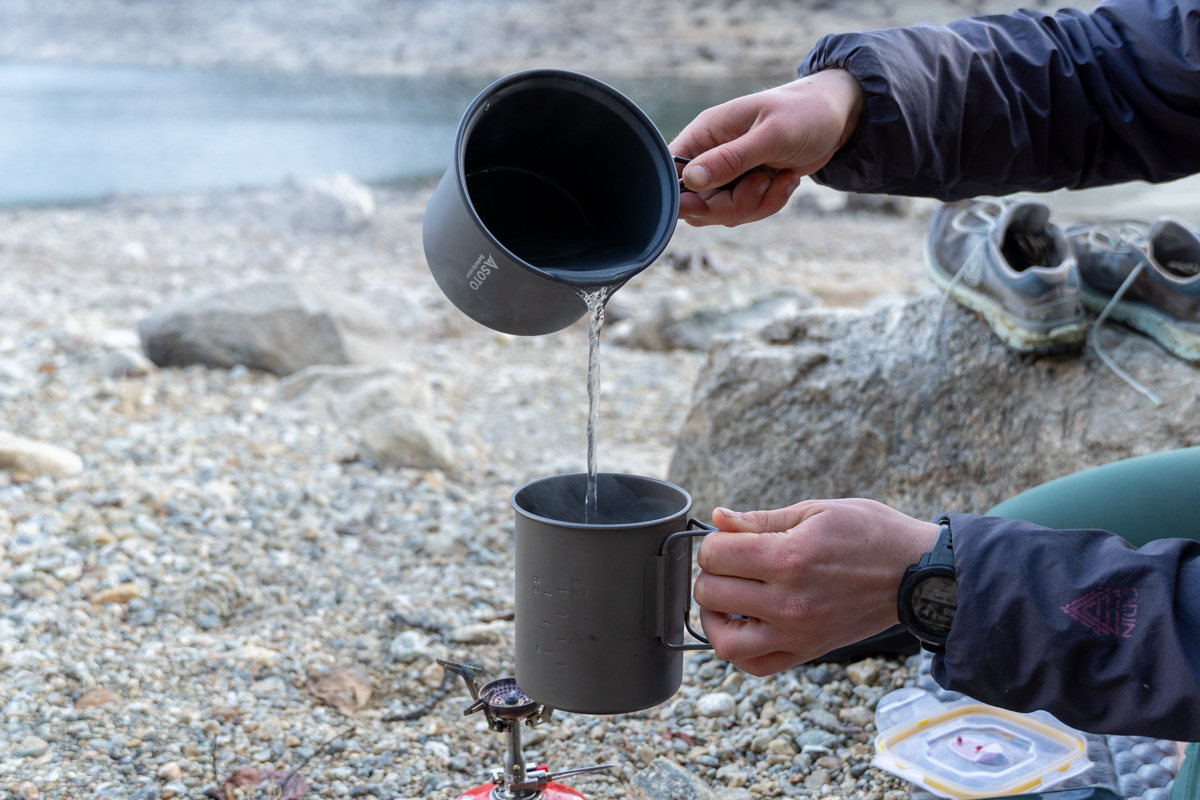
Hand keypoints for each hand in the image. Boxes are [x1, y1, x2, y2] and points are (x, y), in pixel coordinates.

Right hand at [671, 69, 863, 226]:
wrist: (837, 117)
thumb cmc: (805, 113)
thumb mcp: (771, 135)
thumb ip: (731, 159)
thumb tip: (690, 180)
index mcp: (706, 134)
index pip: (671, 171)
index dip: (680, 195)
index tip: (706, 202)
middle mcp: (711, 155)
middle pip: (697, 205)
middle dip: (732, 205)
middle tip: (761, 184)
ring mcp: (728, 174)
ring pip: (722, 214)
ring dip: (755, 205)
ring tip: (780, 178)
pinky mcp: (746, 187)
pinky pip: (745, 213)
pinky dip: (769, 204)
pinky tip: (786, 180)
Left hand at [694, 499, 937, 675]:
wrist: (918, 575)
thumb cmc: (870, 534)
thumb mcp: (816, 511)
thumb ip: (761, 519)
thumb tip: (718, 518)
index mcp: (789, 559)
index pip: (716, 555)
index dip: (713, 542)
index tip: (727, 539)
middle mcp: (789, 602)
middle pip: (711, 593)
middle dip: (711, 573)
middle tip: (728, 563)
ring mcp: (797, 634)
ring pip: (724, 640)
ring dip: (713, 617)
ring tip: (726, 598)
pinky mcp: (807, 652)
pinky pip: (754, 666)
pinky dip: (737, 649)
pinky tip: (742, 624)